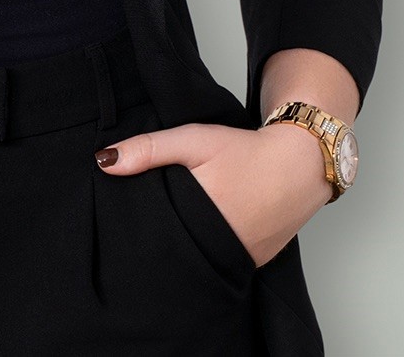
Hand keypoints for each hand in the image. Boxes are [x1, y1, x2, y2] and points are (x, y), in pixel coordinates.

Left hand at [94, 121, 332, 267]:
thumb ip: (149, 149)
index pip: (155, 232)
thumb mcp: (193, 139)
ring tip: (162, 231)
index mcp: (202, 216)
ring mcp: (239, 260)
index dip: (135, 226)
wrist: (300, 165)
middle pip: (173, 250)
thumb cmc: (246, 150)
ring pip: (196, 259)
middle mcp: (221, 246)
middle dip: (154, 239)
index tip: (118, 218)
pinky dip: (204, 251)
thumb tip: (104, 162)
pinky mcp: (251, 263)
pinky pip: (218, 262)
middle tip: (136, 226)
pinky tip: (194, 235)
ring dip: (180, 247)